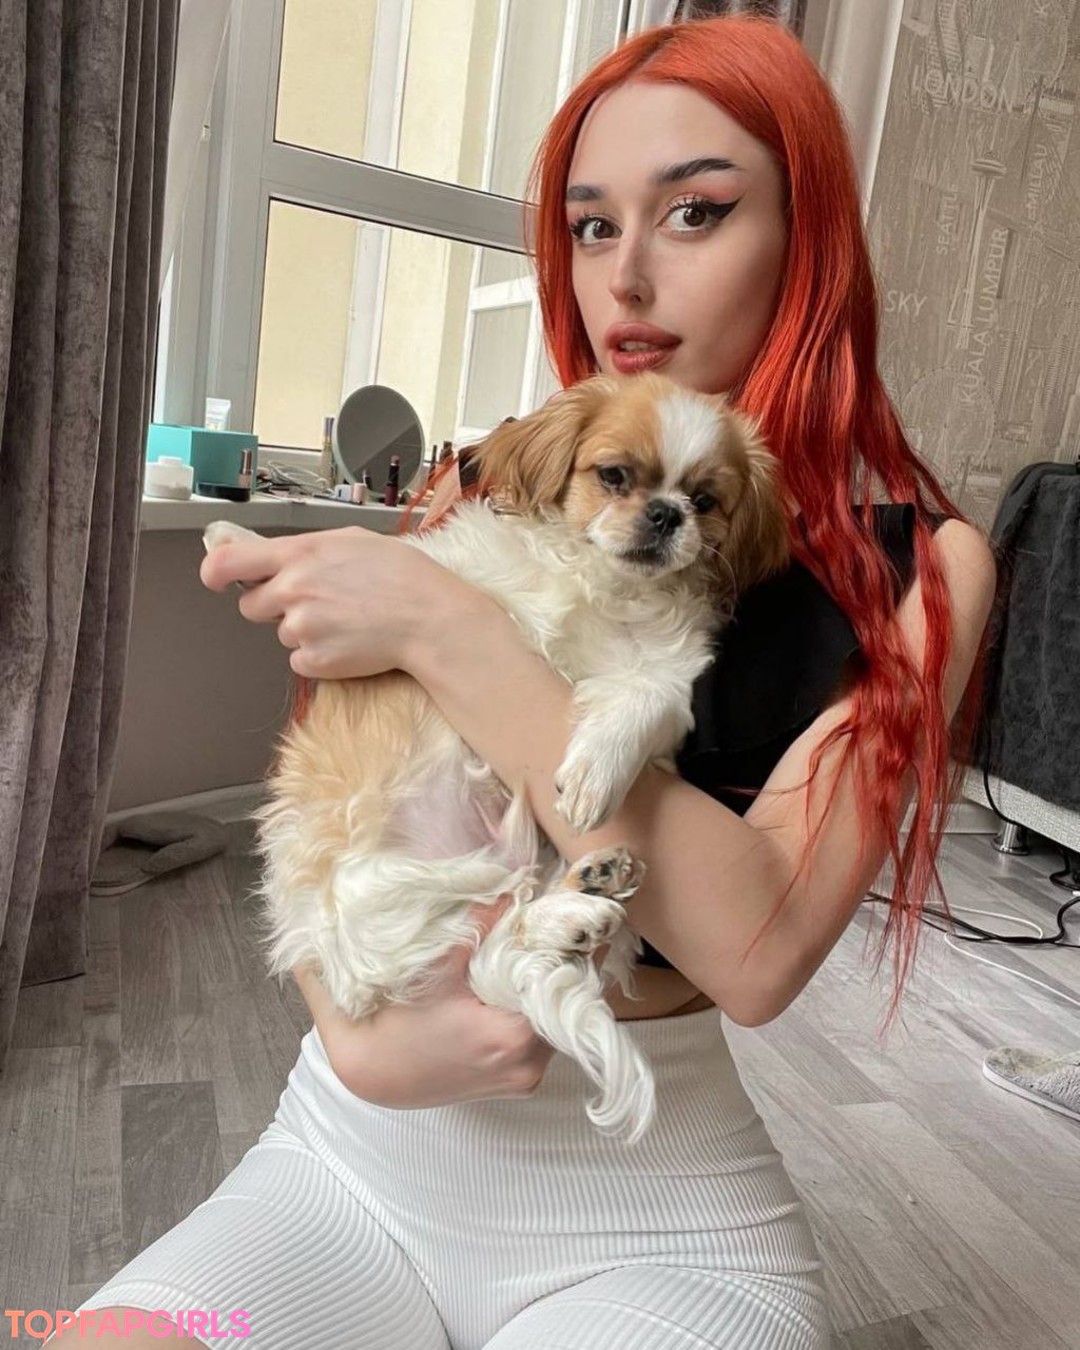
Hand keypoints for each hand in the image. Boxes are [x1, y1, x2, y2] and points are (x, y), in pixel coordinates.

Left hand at [199, 524, 453, 679]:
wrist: (429, 618)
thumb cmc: (402, 575)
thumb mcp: (352, 540)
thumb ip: (306, 548)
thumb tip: (274, 556)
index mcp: (298, 554)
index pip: (227, 562)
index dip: (213, 572)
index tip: (215, 579)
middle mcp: (292, 590)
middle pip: (251, 605)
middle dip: (274, 605)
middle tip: (315, 602)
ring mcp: (300, 629)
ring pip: (282, 633)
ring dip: (305, 630)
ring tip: (347, 620)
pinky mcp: (313, 661)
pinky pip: (301, 660)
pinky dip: (320, 655)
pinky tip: (350, 641)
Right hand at [302, 894, 559, 1107]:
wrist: (372, 1073)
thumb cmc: (400, 1023)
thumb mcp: (438, 968)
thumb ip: (480, 925)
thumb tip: (512, 886)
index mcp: (515, 1039)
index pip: (562, 984)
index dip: (561, 950)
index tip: (556, 922)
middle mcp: (530, 1067)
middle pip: (563, 1005)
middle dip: (552, 969)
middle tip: (541, 935)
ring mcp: (525, 1080)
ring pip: (554, 1023)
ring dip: (542, 993)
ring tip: (525, 961)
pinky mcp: (517, 1084)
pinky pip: (541, 1041)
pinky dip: (532, 1015)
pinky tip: (513, 993)